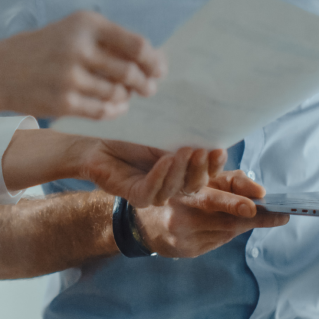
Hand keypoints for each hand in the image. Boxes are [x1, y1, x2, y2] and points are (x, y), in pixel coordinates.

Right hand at [0, 11, 164, 119]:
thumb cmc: (42, 49)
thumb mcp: (72, 30)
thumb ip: (108, 41)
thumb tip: (152, 58)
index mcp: (86, 24)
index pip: (137, 45)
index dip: (154, 60)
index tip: (160, 69)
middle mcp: (78, 48)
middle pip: (131, 72)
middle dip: (145, 83)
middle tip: (149, 88)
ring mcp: (70, 77)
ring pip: (117, 94)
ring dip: (127, 97)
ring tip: (126, 96)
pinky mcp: (63, 103)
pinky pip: (102, 111)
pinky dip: (114, 110)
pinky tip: (115, 107)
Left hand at [80, 141, 226, 208]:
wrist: (98, 139)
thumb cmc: (132, 133)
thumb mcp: (164, 131)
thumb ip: (185, 134)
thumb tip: (213, 122)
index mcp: (183, 169)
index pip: (206, 172)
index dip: (215, 164)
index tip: (220, 150)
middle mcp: (172, 184)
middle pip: (194, 184)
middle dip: (201, 169)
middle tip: (203, 151)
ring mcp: (154, 192)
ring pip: (175, 189)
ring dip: (181, 170)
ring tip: (185, 151)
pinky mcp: (135, 196)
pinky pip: (151, 191)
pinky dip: (160, 175)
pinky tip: (165, 160)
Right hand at [132, 172, 289, 257]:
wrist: (145, 223)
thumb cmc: (180, 194)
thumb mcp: (200, 179)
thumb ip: (231, 181)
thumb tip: (260, 191)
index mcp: (181, 190)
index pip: (213, 196)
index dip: (237, 200)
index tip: (261, 200)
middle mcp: (180, 214)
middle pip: (225, 219)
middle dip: (255, 216)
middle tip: (280, 215)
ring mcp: (182, 236)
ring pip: (226, 232)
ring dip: (245, 223)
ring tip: (264, 215)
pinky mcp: (186, 251)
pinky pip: (218, 242)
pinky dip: (230, 232)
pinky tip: (231, 225)